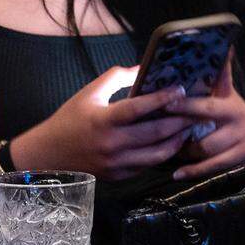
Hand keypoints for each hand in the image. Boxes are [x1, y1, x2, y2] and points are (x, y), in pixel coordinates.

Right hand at [13, 66, 192, 180]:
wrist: (49, 155)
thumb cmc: (69, 120)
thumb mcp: (88, 93)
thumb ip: (115, 78)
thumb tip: (141, 68)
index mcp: (103, 120)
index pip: (139, 108)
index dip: (162, 98)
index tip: (179, 89)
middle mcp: (112, 144)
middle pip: (155, 133)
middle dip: (179, 121)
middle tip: (196, 110)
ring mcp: (116, 163)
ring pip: (157, 155)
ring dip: (177, 141)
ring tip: (189, 129)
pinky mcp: (118, 176)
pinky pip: (147, 166)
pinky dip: (162, 155)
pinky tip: (171, 144)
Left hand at [165, 57, 244, 179]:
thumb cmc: (230, 114)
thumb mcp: (226, 93)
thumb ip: (220, 74)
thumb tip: (225, 46)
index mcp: (232, 103)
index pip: (207, 104)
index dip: (186, 104)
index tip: (166, 103)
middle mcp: (239, 120)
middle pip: (206, 126)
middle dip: (182, 126)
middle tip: (160, 126)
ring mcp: (241, 141)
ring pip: (205, 147)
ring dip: (185, 148)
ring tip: (167, 146)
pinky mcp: (239, 159)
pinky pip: (212, 167)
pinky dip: (193, 171)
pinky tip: (178, 173)